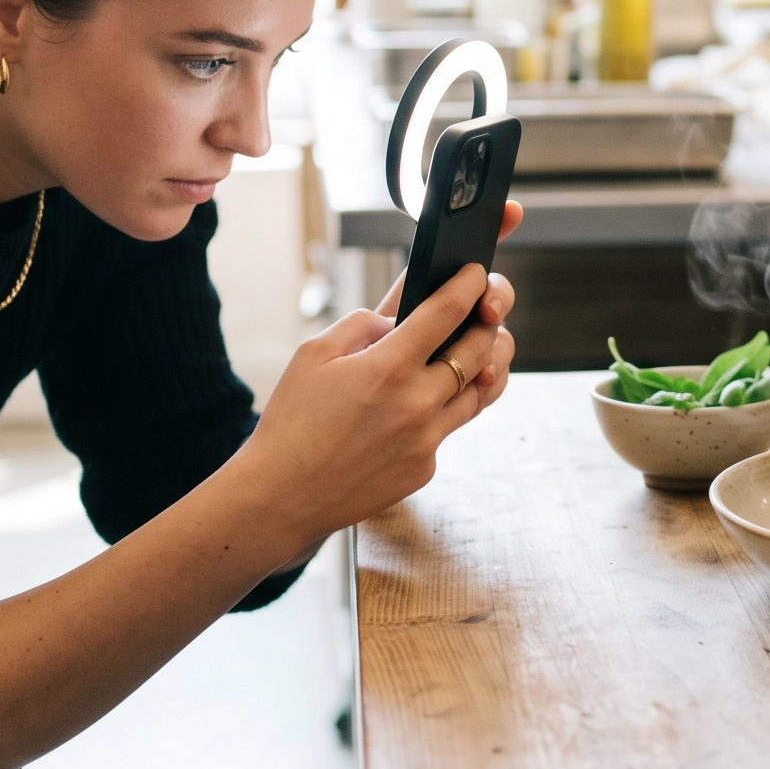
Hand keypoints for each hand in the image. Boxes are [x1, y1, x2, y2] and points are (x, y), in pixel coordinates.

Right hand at [241, 201, 521, 539]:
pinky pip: (450, 428)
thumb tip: (397, 317)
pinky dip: (445, 408)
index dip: (469, 284)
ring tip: (475, 349)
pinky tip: (429, 399)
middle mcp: (417, 404)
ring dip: (483, 365)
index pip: (448, 311)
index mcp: (389, 368)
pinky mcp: (426, 468)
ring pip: (480, 392)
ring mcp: (426, 441)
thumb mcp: (314, 354)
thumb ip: (362, 324)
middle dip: (488, 321)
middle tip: (484, 309)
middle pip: (480, 349)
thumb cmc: (292, 421)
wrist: (281, 496)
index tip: (477, 272)